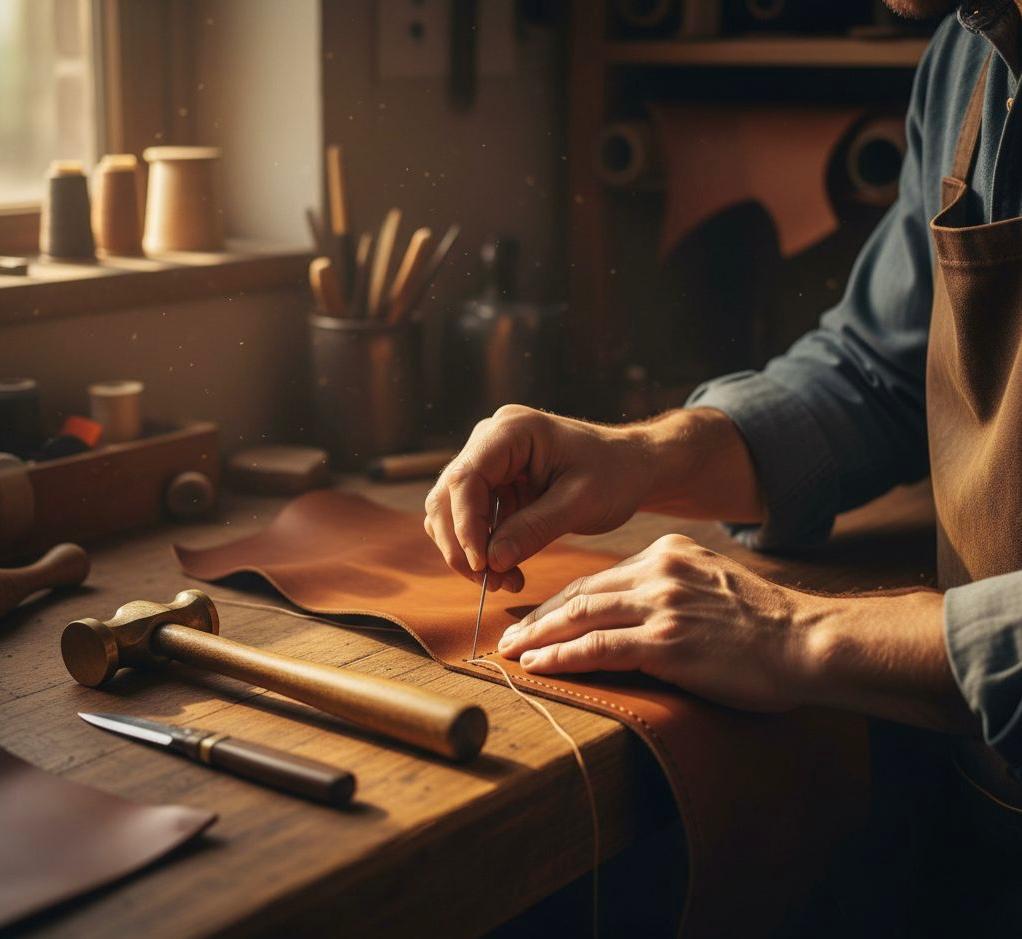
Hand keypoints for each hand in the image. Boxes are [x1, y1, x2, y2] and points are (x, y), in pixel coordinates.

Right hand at [424, 405, 655, 591]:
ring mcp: (487, 460)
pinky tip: (508, 569)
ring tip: (505, 580)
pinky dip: (481, 548)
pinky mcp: (492, 483)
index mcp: (511, 430)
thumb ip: (535, 529)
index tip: (482, 565)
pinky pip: (469, 519)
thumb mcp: (581, 503)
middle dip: (462, 545)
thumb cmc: (614, 474)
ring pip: (450, 511)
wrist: (630, 467)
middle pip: (447, 495)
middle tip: (492, 583)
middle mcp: (489, 440)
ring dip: (468, 551)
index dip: (465, 525)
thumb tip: (492, 562)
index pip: (466, 477)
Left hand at [497, 533, 815, 711]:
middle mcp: (659, 571)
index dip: (561, 601)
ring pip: (581, 616)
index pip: (599, 577)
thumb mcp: (714, 585)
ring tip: (511, 654)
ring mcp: (662, 604)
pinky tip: (538, 666)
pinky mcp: (667, 640)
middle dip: (539, 618)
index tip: (537, 618)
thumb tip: (638, 611)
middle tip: (508, 637)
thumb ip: (674, 588)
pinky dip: (563, 657)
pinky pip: (599, 648)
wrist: (808, 641)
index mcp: (669, 553)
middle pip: (581, 593)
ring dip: (539, 637)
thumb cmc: (766, 624)